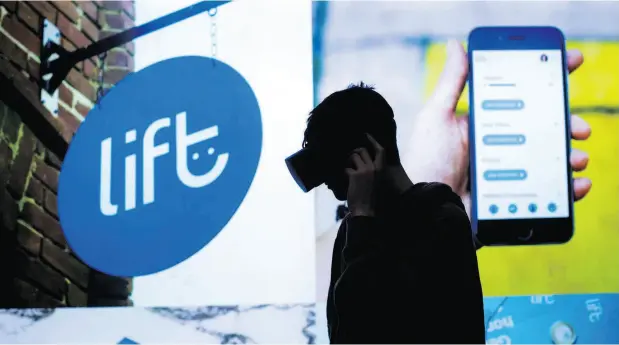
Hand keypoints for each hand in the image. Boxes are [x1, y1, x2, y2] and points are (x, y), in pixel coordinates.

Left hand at [346, 134, 384, 216]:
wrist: (366, 211)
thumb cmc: (372, 200)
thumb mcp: (377, 183)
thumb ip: (374, 172)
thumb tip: (366, 164)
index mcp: (382, 170)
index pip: (380, 150)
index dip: (373, 141)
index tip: (366, 135)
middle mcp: (374, 167)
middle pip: (362, 150)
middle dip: (355, 151)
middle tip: (350, 157)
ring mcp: (364, 170)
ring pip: (353, 156)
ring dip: (348, 161)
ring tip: (347, 168)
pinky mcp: (354, 175)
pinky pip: (346, 168)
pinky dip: (344, 172)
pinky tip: (345, 178)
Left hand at [403, 40, 591, 216]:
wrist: (421, 208)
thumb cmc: (424, 161)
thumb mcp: (437, 118)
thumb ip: (452, 83)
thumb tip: (456, 45)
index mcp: (485, 126)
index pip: (521, 100)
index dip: (547, 83)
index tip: (569, 64)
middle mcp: (499, 149)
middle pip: (542, 132)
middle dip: (566, 125)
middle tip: (579, 128)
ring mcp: (508, 176)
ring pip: (549, 162)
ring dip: (570, 158)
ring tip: (576, 159)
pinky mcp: (513, 202)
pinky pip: (546, 195)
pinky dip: (568, 191)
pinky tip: (577, 186)